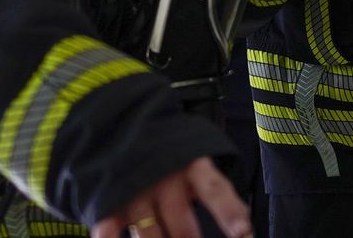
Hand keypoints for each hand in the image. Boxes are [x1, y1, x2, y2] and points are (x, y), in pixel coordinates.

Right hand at [91, 157, 250, 237]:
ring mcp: (135, 192)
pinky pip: (108, 227)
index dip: (229, 211)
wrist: (121, 125)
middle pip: (183, 225)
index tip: (243, 232)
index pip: (213, 188)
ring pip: (150, 234)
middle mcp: (164, 179)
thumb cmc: (170, 152)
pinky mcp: (110, 201)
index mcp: (191, 165)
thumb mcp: (194, 161)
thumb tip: (244, 228)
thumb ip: (215, 192)